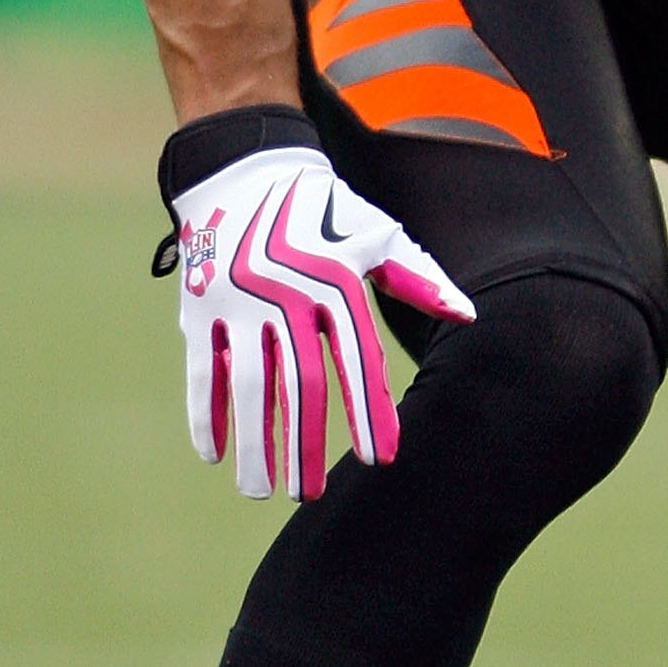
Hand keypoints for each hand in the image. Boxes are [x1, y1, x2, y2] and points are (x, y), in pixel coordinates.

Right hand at [158, 110, 472, 500]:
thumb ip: (419, 277)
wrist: (246, 171)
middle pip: (302, 384)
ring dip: (256, 442)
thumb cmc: (324, 212)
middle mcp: (287, 295)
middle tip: (313, 495)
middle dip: (308, 443)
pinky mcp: (200, 309)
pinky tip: (214, 454)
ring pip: (249, 387)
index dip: (369, 410)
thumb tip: (468, 314)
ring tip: (263, 490)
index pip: (358, 358)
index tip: (379, 458)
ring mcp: (239, 303)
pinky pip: (204, 370)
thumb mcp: (377, 235)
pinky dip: (205, 413)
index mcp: (336, 282)